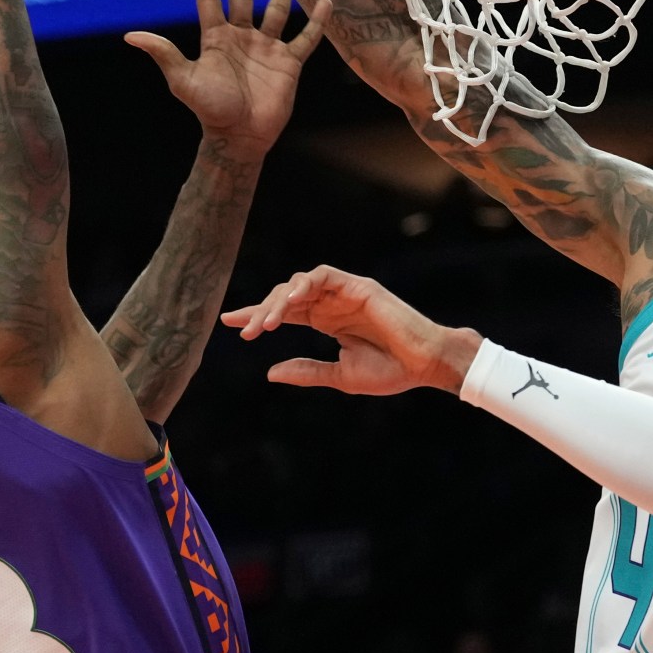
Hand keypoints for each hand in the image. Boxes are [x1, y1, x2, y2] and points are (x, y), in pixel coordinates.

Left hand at [126, 0, 331, 159]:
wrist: (240, 138)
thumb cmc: (210, 110)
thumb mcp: (184, 80)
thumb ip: (164, 55)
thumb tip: (130, 36)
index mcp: (216, 39)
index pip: (209, 0)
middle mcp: (241, 37)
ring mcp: (267, 48)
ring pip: (278, 9)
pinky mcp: (289, 63)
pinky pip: (305, 38)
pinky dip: (316, 22)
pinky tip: (325, 1)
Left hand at [223, 266, 481, 395]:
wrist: (424, 366)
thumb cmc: (390, 372)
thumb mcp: (340, 376)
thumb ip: (307, 371)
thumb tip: (270, 373)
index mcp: (328, 321)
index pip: (285, 313)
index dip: (256, 315)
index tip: (228, 323)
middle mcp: (332, 303)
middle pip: (286, 297)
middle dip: (262, 311)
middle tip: (246, 331)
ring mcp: (345, 293)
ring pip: (300, 284)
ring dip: (279, 301)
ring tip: (265, 324)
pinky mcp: (359, 286)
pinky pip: (324, 276)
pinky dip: (304, 285)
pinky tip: (291, 303)